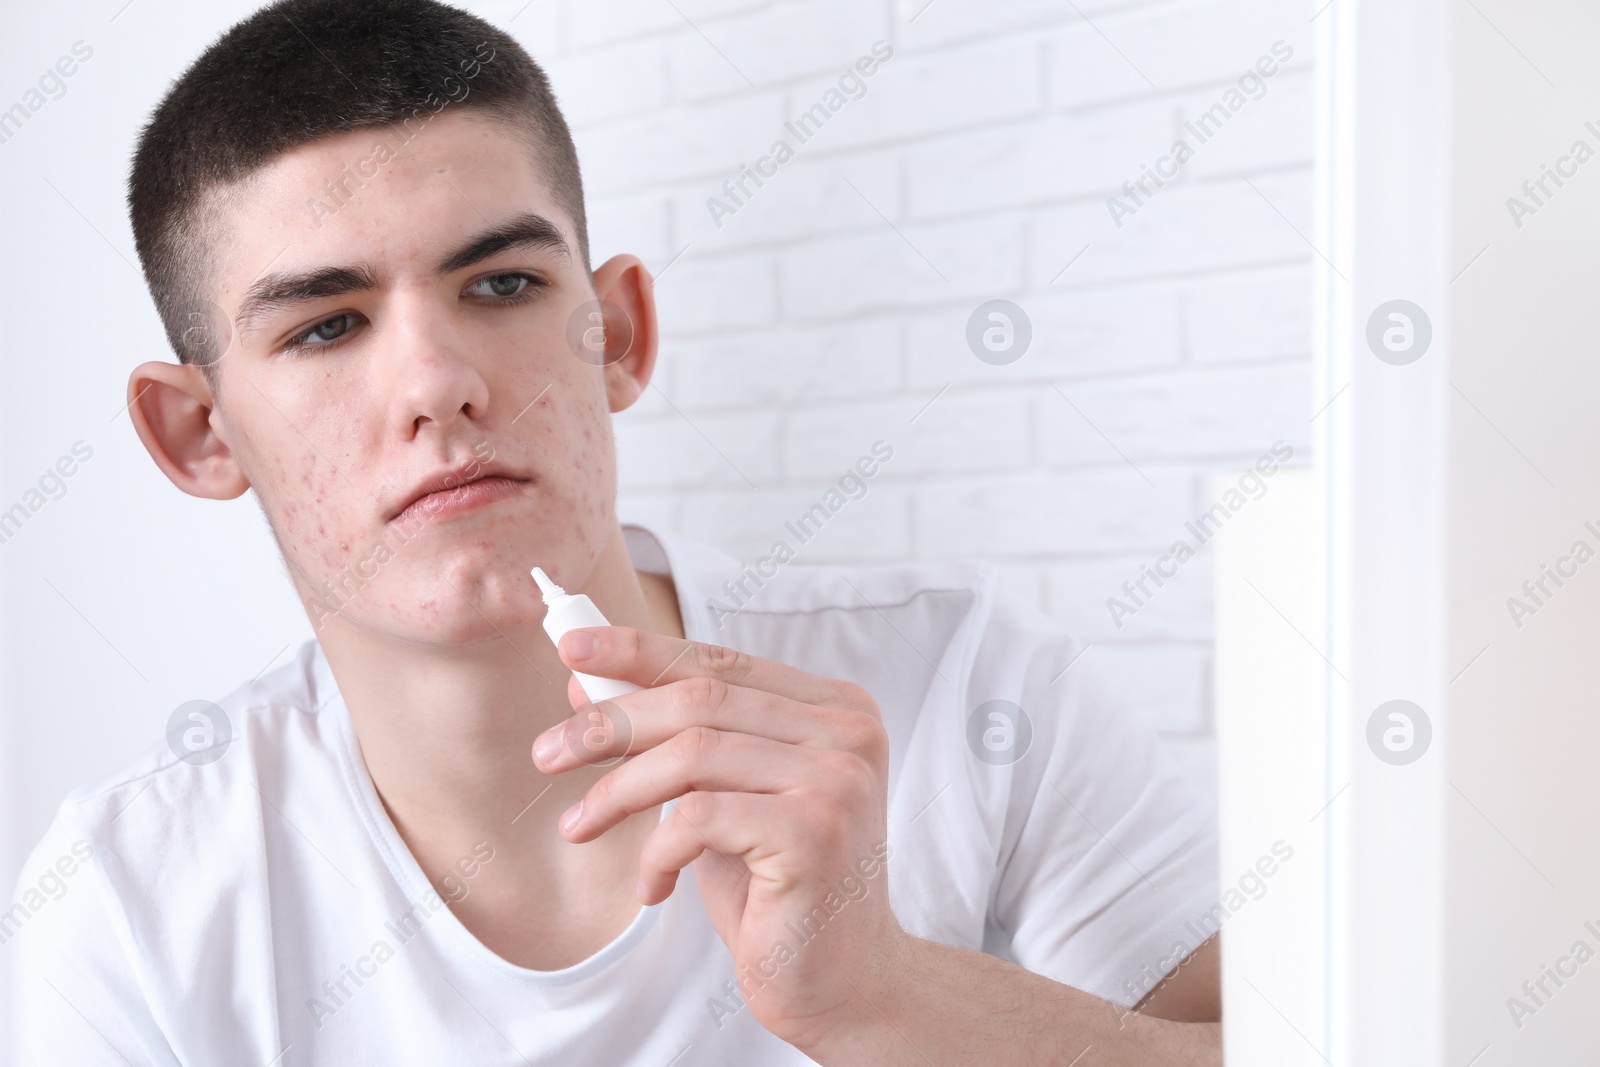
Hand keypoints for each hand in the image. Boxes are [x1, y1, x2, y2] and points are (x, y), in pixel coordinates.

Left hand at [530, 626, 908, 1051]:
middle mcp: (849, 733)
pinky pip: (699, 818)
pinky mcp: (815, 833)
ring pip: (692, 753)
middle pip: (701, 700)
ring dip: (617, 790)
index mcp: (835, 710)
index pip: (722, 664)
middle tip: (547, 752)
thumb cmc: (779, 892)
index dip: (641, 651)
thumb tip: (587, 683)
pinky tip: (652, 885)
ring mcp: (838, 780)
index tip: (571, 646)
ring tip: (578, 825)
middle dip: (610, 722)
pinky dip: (657, 851)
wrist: (844, 984)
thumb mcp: (722, 799)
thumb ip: (677, 739)